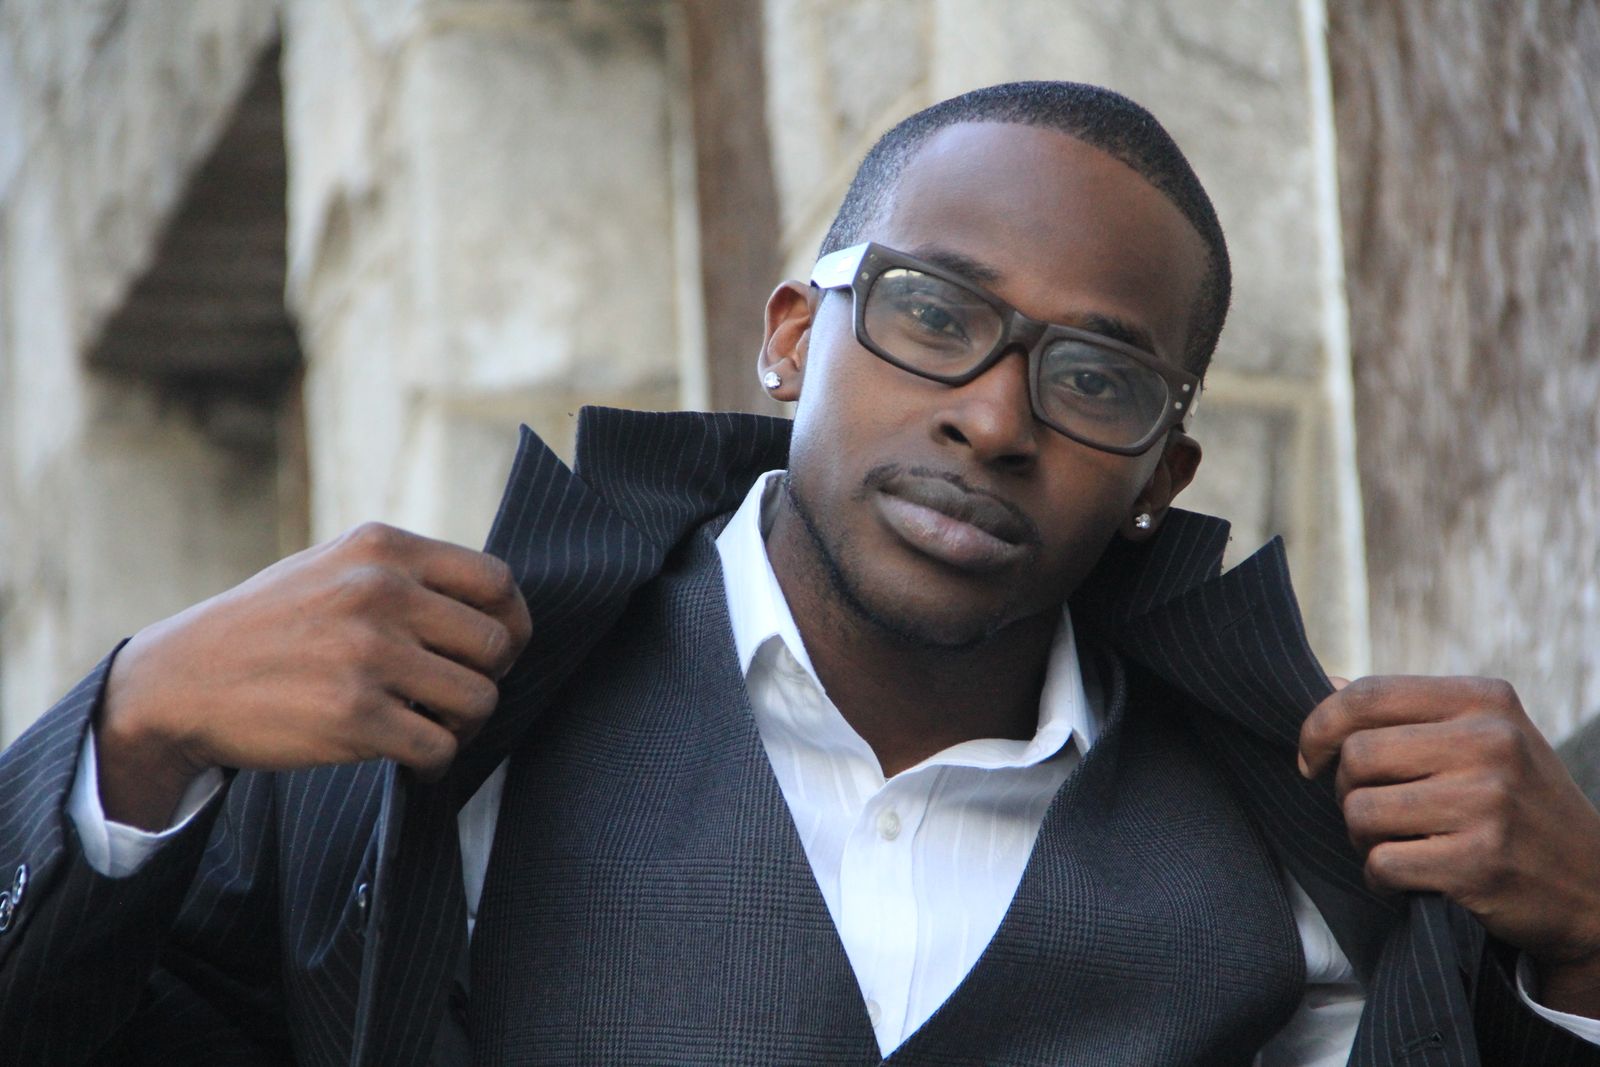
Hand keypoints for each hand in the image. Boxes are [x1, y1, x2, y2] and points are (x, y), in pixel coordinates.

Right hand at [98, 523, 531, 829]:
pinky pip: (440, 748)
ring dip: (465, 725)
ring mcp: (368, 654)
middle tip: (456, 698)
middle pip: (497, 645)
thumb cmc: (273, 626)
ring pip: (479, 699)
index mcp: (382, 549)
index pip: (497, 581)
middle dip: (488, 679)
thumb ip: (408, 575)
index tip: (493, 652)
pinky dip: (436, 763)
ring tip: (434, 728)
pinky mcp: (354, 717)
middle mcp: (381, 592)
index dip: (510, 624)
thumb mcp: (335, 566)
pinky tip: (414, 762)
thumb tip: (499, 610)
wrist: (181, 680)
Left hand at [1300, 675, 1599, 1015]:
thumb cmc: (1516, 802)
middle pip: (1356, 756)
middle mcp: (1491, 743)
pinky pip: (1382, 863)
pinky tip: (1411, 876)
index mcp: (1485, 700)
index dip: (1319, 726)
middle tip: (1372, 811)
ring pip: (1360, 811)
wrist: (1594, 887)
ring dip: (1361, 837)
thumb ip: (1405, 710)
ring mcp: (1488, 803)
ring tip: (1395, 842)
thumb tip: (1320, 680)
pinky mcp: (1480, 863)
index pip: (1367, 694)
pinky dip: (1381, 876)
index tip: (1310, 757)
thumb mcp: (1480, 737)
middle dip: (1345, 790)